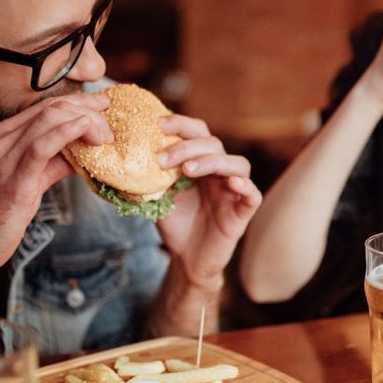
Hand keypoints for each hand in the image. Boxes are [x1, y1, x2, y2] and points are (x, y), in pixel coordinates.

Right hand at [0, 92, 113, 277]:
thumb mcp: (27, 179)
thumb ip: (53, 162)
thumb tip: (83, 152)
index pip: (43, 106)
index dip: (77, 102)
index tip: (101, 106)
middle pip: (49, 108)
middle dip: (86, 110)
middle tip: (109, 125)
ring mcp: (2, 157)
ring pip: (48, 120)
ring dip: (85, 122)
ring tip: (105, 137)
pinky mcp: (13, 179)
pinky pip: (41, 146)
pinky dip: (68, 133)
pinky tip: (86, 131)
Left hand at [154, 113, 261, 288]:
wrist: (187, 258)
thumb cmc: (176, 223)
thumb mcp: (158, 196)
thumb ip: (152, 177)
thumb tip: (129, 158)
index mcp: (200, 162)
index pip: (198, 133)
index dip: (181, 124)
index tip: (158, 125)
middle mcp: (219, 172)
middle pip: (214, 145)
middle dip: (187, 147)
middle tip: (162, 159)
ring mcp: (233, 191)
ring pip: (238, 164)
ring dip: (213, 161)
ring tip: (188, 169)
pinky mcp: (243, 212)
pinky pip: (253, 195)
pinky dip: (245, 185)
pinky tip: (230, 183)